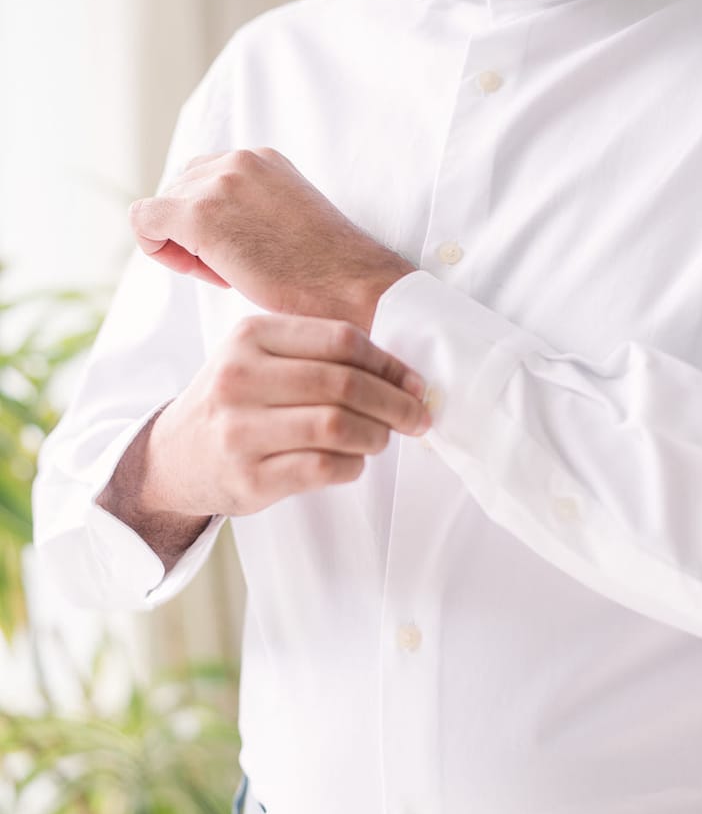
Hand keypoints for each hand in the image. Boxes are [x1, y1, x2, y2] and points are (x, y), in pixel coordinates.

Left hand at [129, 148, 415, 330]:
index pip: (205, 178)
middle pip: (179, 191)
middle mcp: (237, 159)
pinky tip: (201, 270)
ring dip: (183, 245)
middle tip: (234, 268)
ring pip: (162, 209)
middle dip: (194, 233)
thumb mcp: (290, 219)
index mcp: (262, 159)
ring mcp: (218, 183)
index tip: (243, 251)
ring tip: (228, 272)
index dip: (212, 220)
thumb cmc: (328, 271)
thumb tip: (218, 231)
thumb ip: (253, 209)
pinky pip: (144, 222)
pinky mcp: (199, 215)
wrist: (353, 286)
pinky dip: (158, 248)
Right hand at [139, 313, 429, 521]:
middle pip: (345, 384)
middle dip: (395, 403)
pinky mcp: (248, 478)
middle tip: (416, 416)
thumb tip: (402, 375)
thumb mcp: (259, 358)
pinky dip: (352, 465)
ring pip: (337, 426)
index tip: (413, 383)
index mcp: (250, 336)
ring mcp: (240, 430)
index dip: (389, 364)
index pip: (341, 340)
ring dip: (376, 435)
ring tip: (382, 439)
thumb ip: (317, 355)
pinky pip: (323, 467)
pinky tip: (352, 462)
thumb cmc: (235, 402)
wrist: (174, 457)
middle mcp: (239, 378)